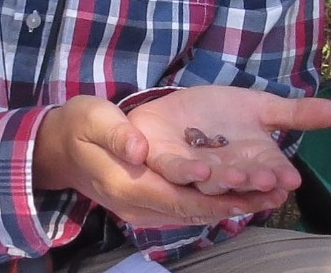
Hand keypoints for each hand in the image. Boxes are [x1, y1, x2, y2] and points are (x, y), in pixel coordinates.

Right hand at [31, 90, 330, 228]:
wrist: (57, 147)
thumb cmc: (77, 126)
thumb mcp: (92, 118)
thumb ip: (116, 133)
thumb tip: (140, 148)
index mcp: (127, 185)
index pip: (177, 197)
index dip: (212, 194)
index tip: (246, 188)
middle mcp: (139, 205)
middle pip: (194, 209)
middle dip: (234, 202)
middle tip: (274, 191)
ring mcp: (143, 209)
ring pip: (194, 211)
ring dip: (230, 204)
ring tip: (269, 193)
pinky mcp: (149, 203)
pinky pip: (186, 207)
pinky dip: (214, 200)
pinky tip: (239, 191)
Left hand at [127, 86, 330, 201]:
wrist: (177, 111)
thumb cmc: (222, 113)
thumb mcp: (261, 107)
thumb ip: (296, 113)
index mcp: (253, 160)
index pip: (270, 171)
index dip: (279, 176)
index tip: (291, 178)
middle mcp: (229, 171)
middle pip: (243, 179)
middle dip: (253, 180)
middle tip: (266, 177)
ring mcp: (199, 171)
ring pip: (212, 181)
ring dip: (223, 179)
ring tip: (233, 174)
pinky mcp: (171, 164)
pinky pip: (177, 172)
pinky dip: (186, 172)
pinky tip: (198, 169)